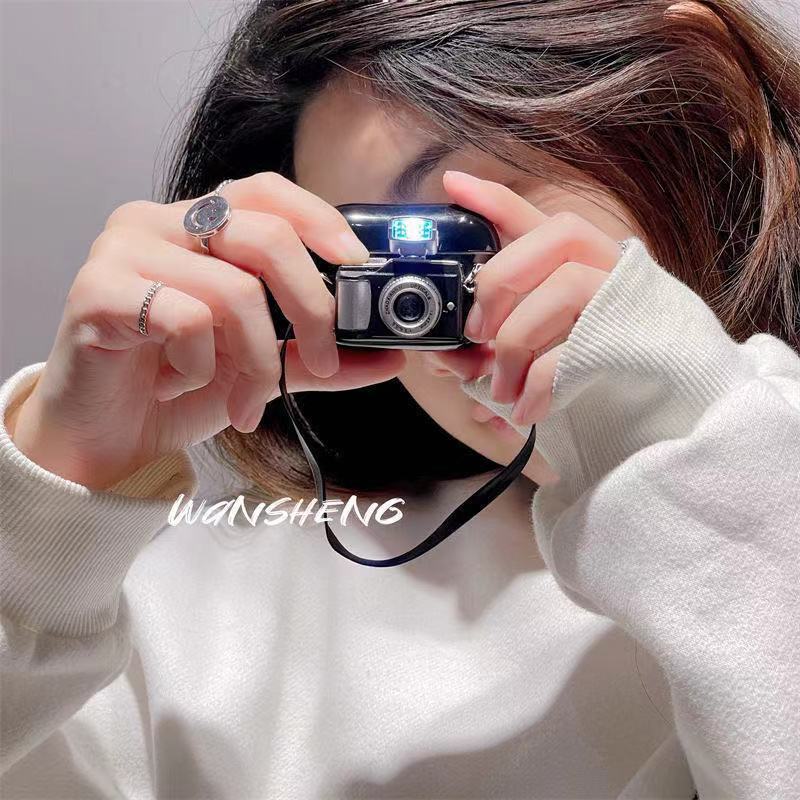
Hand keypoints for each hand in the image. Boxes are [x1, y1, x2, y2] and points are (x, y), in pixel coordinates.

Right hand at [8, 173, 405, 488]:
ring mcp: (123, 251)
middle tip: (323, 359)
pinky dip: (201, 368)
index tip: (357, 263)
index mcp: (198, 225)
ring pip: (233, 288)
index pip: (267, 191)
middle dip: (312, 307)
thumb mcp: (261, 368)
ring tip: (244, 400)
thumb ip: (317, 358)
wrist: (107, 437)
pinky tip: (179, 387)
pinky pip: (185, 319)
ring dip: (256, 360)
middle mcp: (158, 222)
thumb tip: (389, 359)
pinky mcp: (96, 291)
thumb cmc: (179, 388)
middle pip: (265, 234)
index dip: (320, 219)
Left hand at [427, 170, 625, 426]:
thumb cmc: (599, 370)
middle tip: (476, 333)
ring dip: (516, 344)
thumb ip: (503, 340)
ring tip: (503, 390)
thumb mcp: (545, 348)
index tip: (452, 184)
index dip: (494, 199)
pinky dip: (538, 386)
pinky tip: (527, 410)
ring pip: (565, 290)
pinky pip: (574, 352)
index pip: (538, 217)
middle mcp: (610, 268)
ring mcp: (628, 299)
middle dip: (503, 280)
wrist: (671, 407)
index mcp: (583, 263)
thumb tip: (446, 358)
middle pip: (557, 236)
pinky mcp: (637, 340)